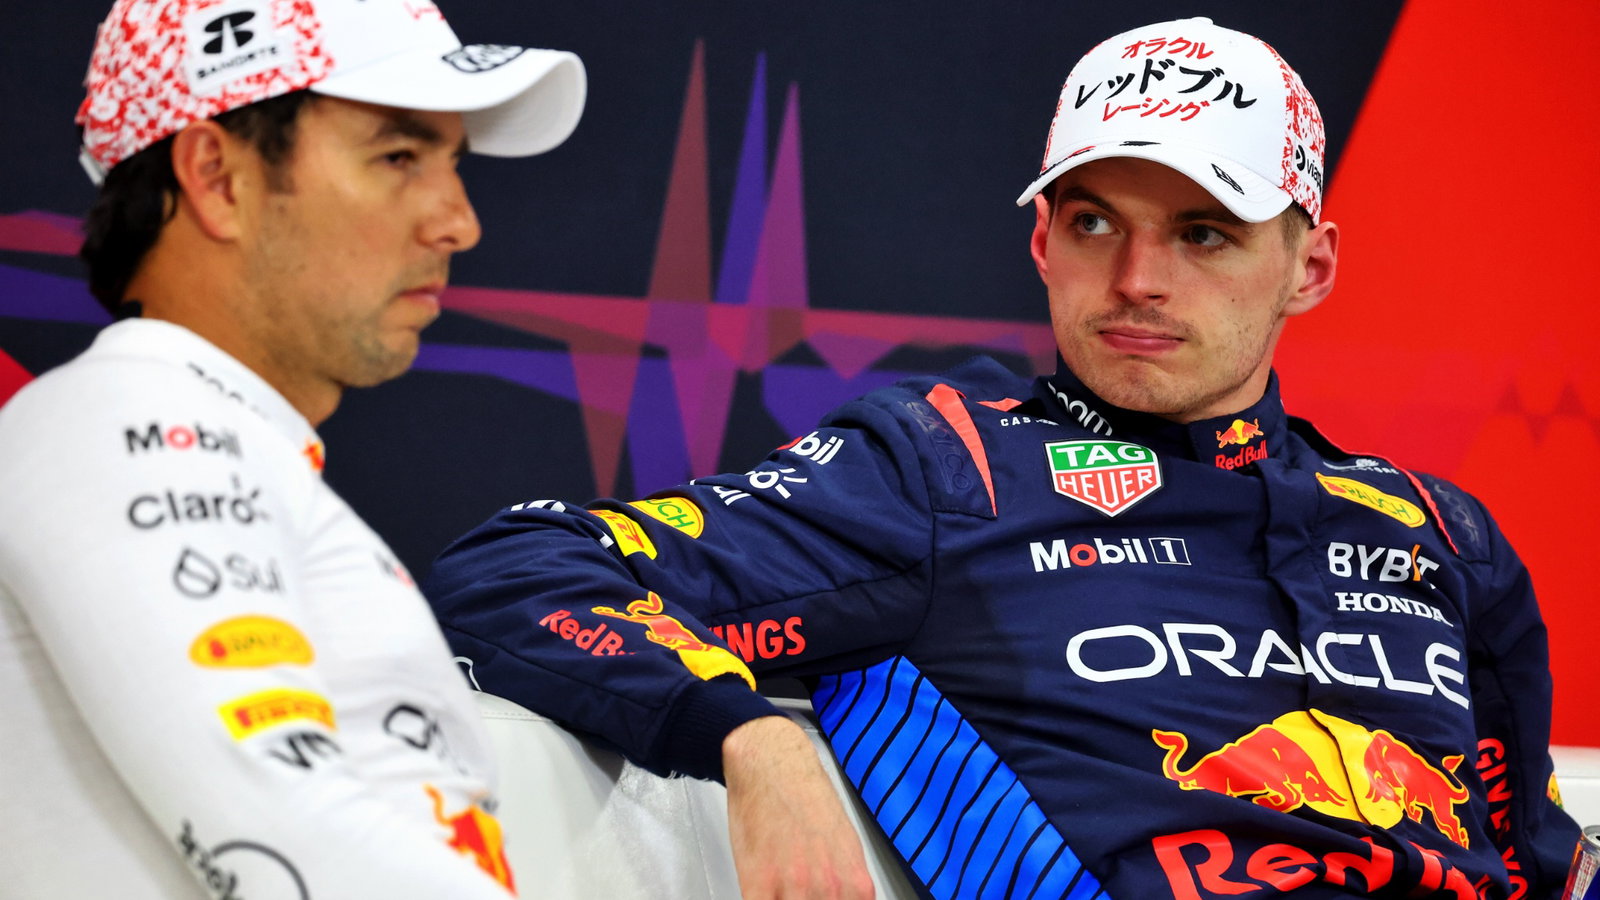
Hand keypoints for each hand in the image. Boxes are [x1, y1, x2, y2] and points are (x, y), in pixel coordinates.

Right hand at [723, 716, 875, 898]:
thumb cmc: (805, 797)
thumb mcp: (846, 845)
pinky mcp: (758, 881)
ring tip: (780, 890)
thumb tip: (843, 898)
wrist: (773, 764)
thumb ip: (847, 884)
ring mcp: (794, 886)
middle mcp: (829, 887)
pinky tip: (762, 892)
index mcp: (855, 882)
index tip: (820, 899)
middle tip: (799, 892)